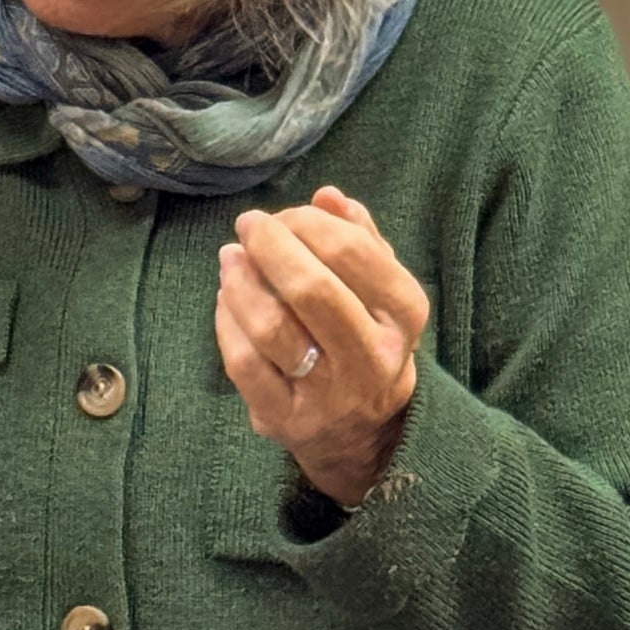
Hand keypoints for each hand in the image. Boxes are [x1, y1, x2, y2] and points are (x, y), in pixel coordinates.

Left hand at [215, 185, 428, 506]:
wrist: (362, 433)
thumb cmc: (365, 342)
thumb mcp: (380, 294)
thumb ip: (361, 240)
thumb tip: (328, 195)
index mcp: (404, 317)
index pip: (356, 256)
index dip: (310, 225)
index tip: (284, 214)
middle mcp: (371, 359)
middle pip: (312, 291)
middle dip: (272, 247)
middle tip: (249, 224)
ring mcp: (327, 394)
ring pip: (272, 328)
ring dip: (241, 283)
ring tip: (230, 257)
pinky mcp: (284, 418)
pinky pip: (243, 363)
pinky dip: (226, 322)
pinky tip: (224, 298)